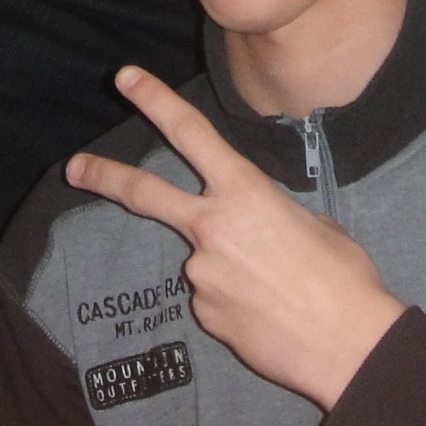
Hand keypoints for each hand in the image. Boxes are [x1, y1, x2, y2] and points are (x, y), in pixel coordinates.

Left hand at [66, 67, 404, 410]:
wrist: (350, 346)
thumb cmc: (345, 278)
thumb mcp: (313, 224)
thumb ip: (270, 215)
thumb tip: (257, 229)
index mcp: (245, 192)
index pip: (190, 132)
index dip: (154, 99)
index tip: (124, 78)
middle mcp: (212, 228)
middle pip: (145, 193)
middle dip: (104, 176)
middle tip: (74, 167)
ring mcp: (202, 275)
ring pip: (204, 260)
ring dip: (232, 268)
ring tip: (280, 289)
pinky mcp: (205, 315)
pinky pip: (215, 298)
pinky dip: (237, 301)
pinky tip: (270, 313)